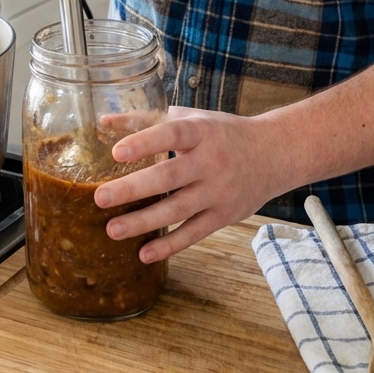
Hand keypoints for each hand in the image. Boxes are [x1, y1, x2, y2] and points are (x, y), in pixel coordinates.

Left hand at [93, 107, 284, 263]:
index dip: (145, 142)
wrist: (273, 153)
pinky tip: (144, 253)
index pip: (172, 134)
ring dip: (144, 222)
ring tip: (112, 230)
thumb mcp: (191, 118)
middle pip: (169, 177)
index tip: (117, 153)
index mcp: (202, 132)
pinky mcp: (224, 215)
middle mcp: (211, 161)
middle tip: (100, 198)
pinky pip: (194, 233)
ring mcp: (219, 191)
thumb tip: (104, 120)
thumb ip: (147, 119)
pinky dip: (170, 245)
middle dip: (133, 189)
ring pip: (178, 210)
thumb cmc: (221, 133)